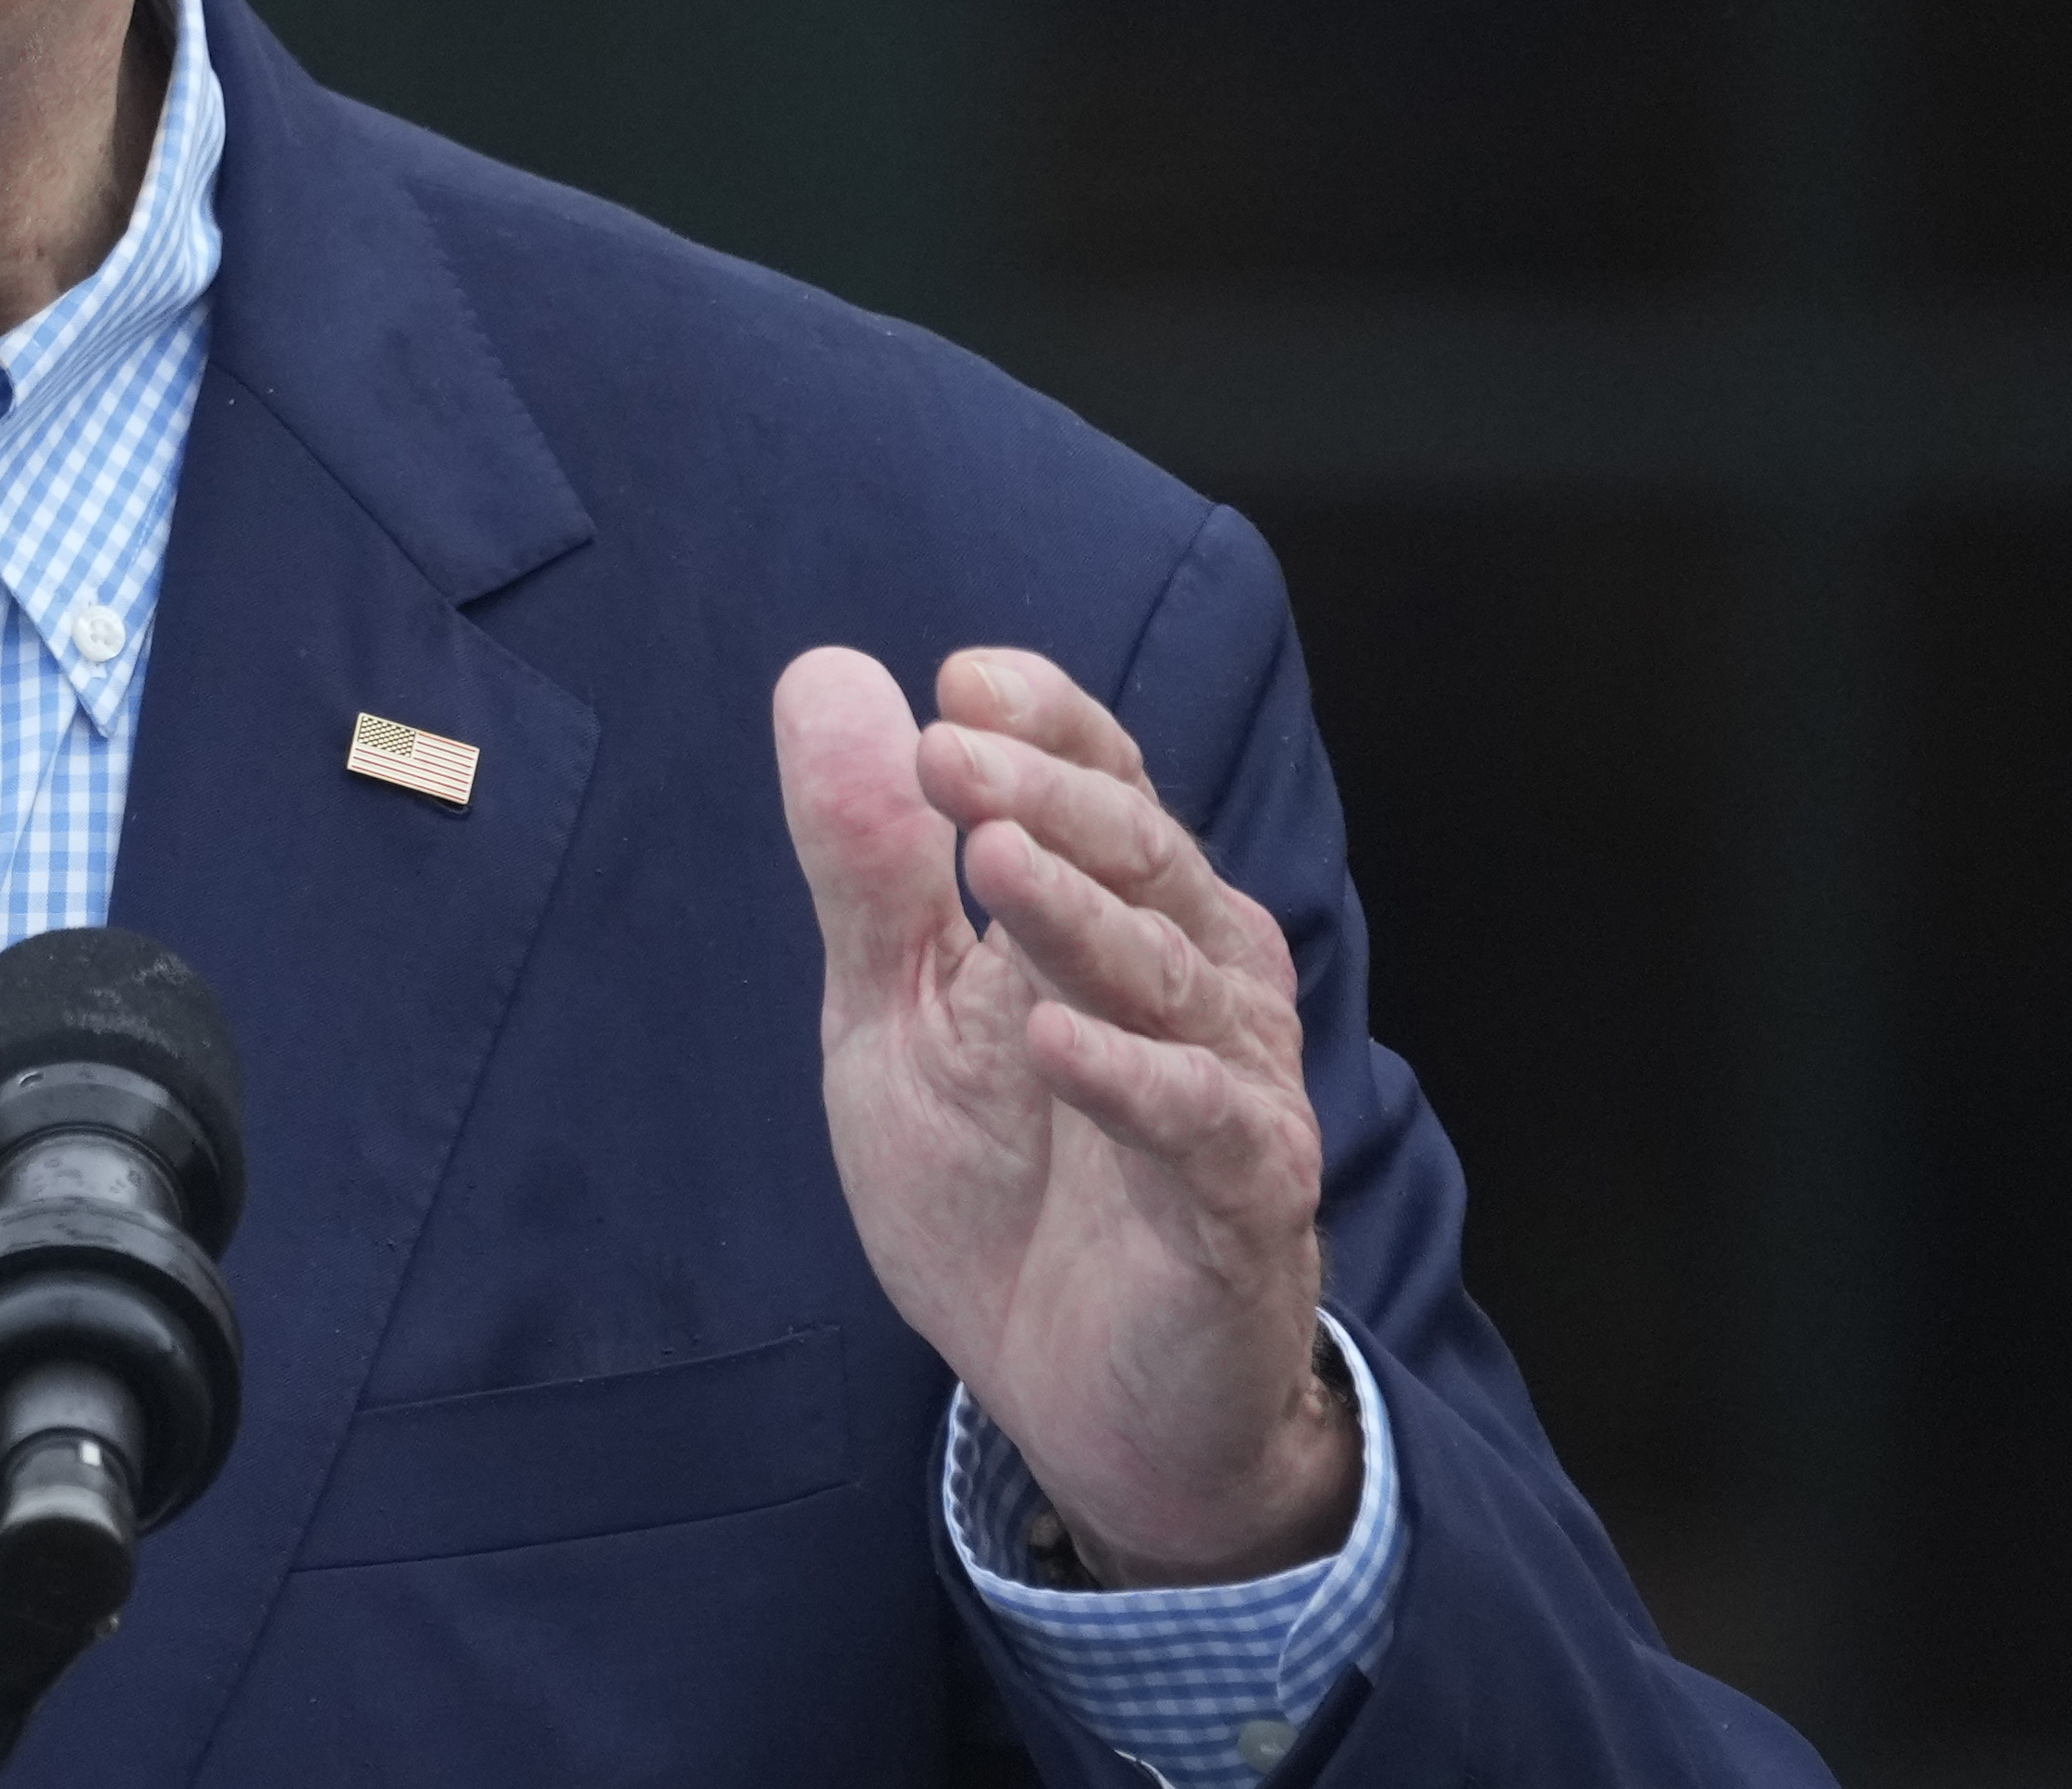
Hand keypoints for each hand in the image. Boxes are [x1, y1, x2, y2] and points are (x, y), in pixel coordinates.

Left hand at [771, 645, 1354, 1585]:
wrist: (1075, 1399)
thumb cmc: (1001, 1188)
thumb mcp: (895, 1012)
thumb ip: (867, 862)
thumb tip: (827, 673)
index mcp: (1121, 916)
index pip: (1104, 784)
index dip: (1048, 728)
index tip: (961, 679)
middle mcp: (1198, 979)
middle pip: (1143, 857)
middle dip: (1050, 798)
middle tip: (952, 752)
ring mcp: (1231, 1087)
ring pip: (1171, 974)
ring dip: (1080, 915)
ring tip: (992, 861)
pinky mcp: (1244, 1204)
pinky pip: (1202, 1127)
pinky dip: (1133, 1081)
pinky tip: (1055, 1041)